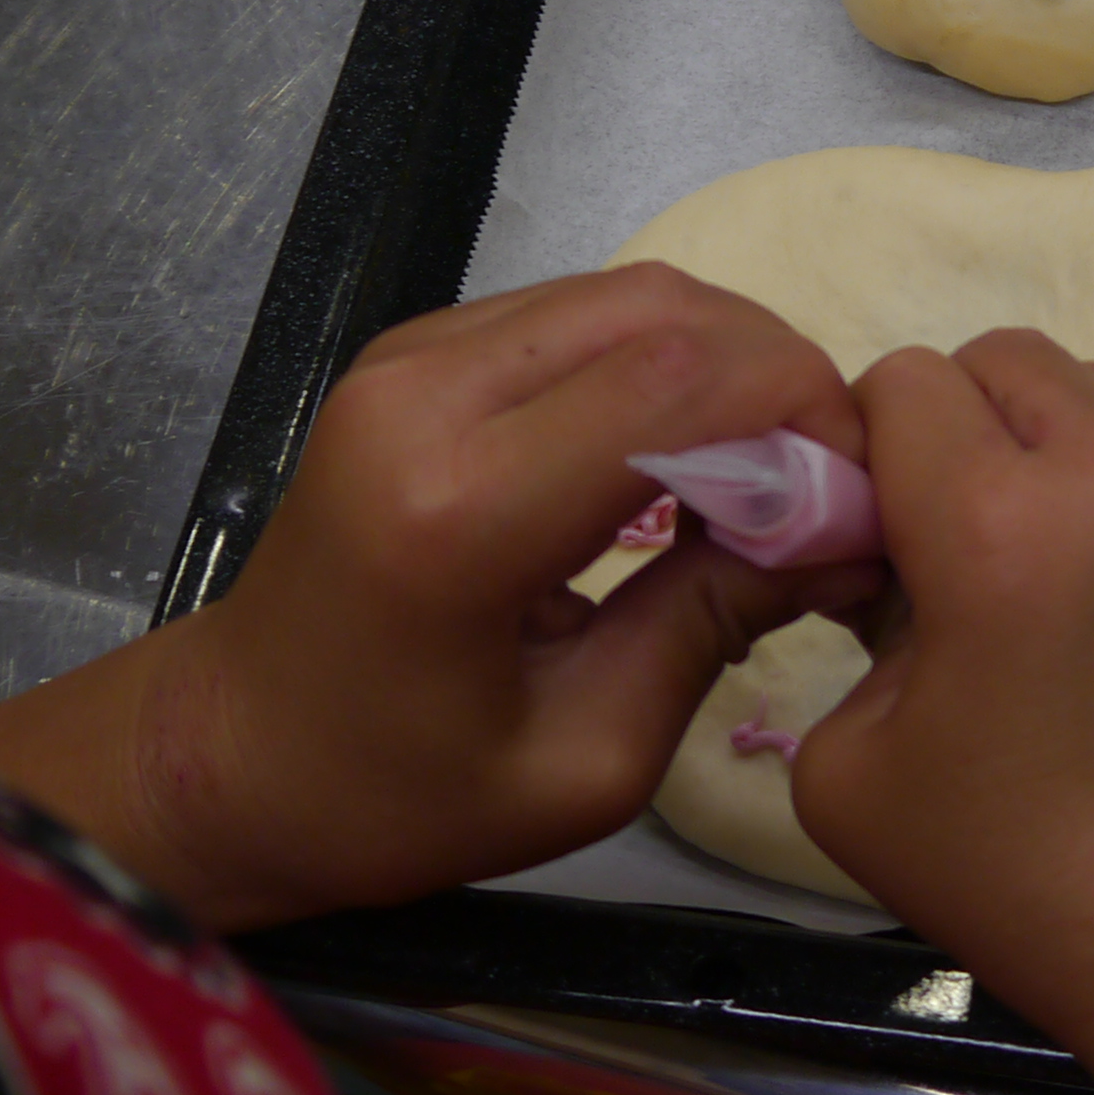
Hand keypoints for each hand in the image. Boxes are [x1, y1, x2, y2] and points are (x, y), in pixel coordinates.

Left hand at [0, 264, 878, 928]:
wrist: (229, 755)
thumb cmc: (393, 798)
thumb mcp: (582, 762)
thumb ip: (712, 625)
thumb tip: (845, 535)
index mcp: (459, 511)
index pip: (681, 382)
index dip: (804, 416)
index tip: (864, 499)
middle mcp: (426, 399)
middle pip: (668, 314)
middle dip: (784, 381)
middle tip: (836, 484)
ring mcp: (410, 359)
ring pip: (632, 295)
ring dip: (732, 364)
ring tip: (778, 472)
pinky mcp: (415, 352)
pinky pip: (581, 313)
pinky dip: (668, 362)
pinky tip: (695, 452)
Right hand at [790, 327, 1093, 1070]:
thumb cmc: (1017, 871)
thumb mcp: (847, 760)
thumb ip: (842, 611)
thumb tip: (884, 543)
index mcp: (1001, 526)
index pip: (902, 385)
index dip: (871, 457)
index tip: (880, 543)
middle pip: (1002, 360)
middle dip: (958, 433)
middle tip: (959, 549)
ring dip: (1052, 446)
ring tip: (1052, 566)